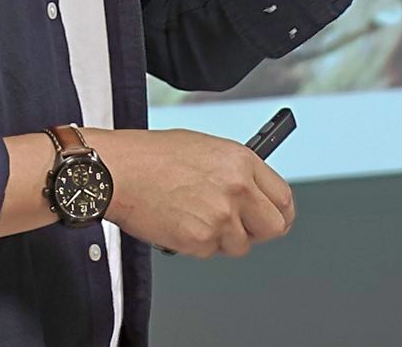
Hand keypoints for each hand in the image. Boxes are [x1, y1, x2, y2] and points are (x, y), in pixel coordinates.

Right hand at [91, 128, 294, 258]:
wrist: (119, 171)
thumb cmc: (153, 156)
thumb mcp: (207, 150)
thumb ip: (235, 173)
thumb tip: (251, 194)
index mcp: (243, 161)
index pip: (283, 197)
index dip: (279, 212)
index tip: (274, 217)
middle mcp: (238, 188)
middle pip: (273, 227)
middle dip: (257, 231)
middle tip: (238, 228)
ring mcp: (221, 216)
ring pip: (239, 245)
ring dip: (221, 239)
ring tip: (194, 216)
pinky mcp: (201, 239)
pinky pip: (210, 252)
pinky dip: (196, 245)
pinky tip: (179, 223)